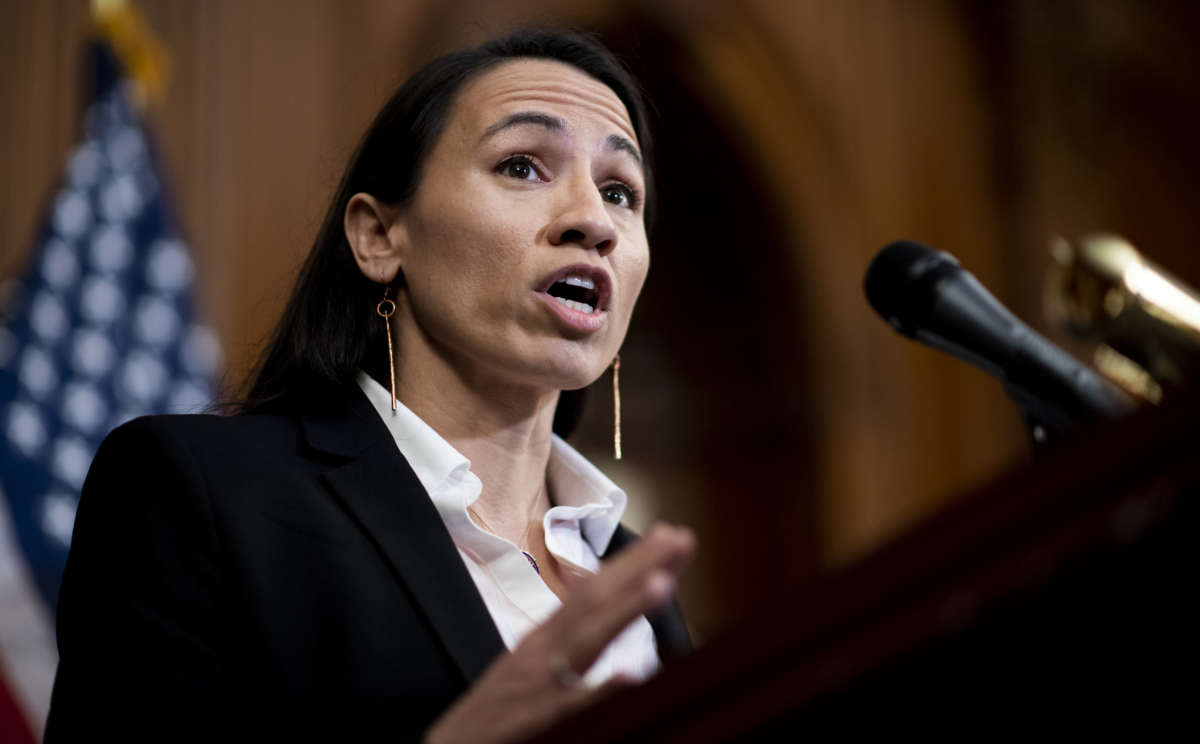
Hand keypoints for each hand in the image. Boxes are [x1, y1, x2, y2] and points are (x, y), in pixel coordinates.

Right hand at [425, 523, 694, 743]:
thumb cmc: (497, 707)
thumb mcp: (531, 659)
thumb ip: (567, 633)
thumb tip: (601, 603)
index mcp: (547, 635)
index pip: (595, 588)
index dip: (632, 561)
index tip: (669, 534)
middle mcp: (546, 649)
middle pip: (596, 600)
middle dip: (640, 567)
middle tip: (680, 537)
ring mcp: (545, 683)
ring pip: (588, 639)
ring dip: (626, 609)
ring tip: (664, 581)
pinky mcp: (542, 719)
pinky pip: (574, 705)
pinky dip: (599, 688)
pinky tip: (630, 674)